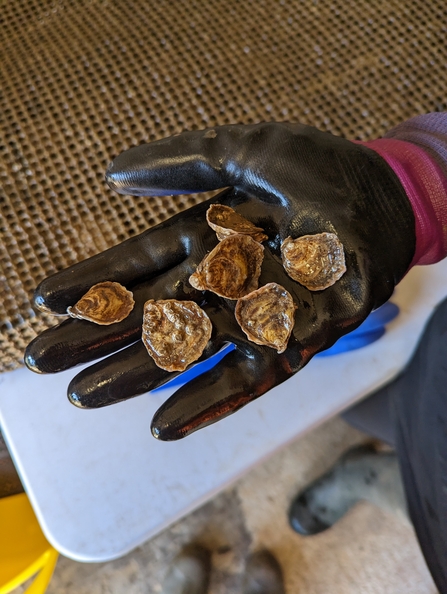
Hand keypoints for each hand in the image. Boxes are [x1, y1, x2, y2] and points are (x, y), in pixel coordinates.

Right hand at [25, 123, 414, 439]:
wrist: (382, 193)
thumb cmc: (317, 168)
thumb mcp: (244, 151)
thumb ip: (182, 163)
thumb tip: (111, 173)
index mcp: (205, 239)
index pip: (137, 264)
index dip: (93, 281)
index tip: (46, 299)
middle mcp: (223, 281)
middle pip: (150, 313)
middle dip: (96, 338)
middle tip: (41, 360)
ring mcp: (258, 312)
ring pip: (188, 351)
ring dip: (137, 375)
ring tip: (84, 395)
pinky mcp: (298, 337)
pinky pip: (250, 376)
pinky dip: (209, 400)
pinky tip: (164, 425)